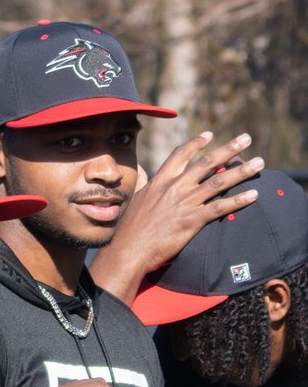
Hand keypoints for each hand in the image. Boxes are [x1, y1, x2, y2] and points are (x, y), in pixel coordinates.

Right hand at [89, 131, 261, 304]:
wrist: (128, 251)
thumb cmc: (129, 230)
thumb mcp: (135, 201)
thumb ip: (143, 185)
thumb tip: (141, 174)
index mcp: (160, 181)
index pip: (181, 155)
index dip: (196, 143)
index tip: (209, 135)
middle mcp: (174, 188)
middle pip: (206, 162)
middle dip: (229, 149)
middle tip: (246, 139)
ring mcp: (184, 204)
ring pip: (218, 182)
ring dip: (241, 171)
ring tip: (259, 163)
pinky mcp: (191, 221)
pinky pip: (220, 208)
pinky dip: (238, 201)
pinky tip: (253, 195)